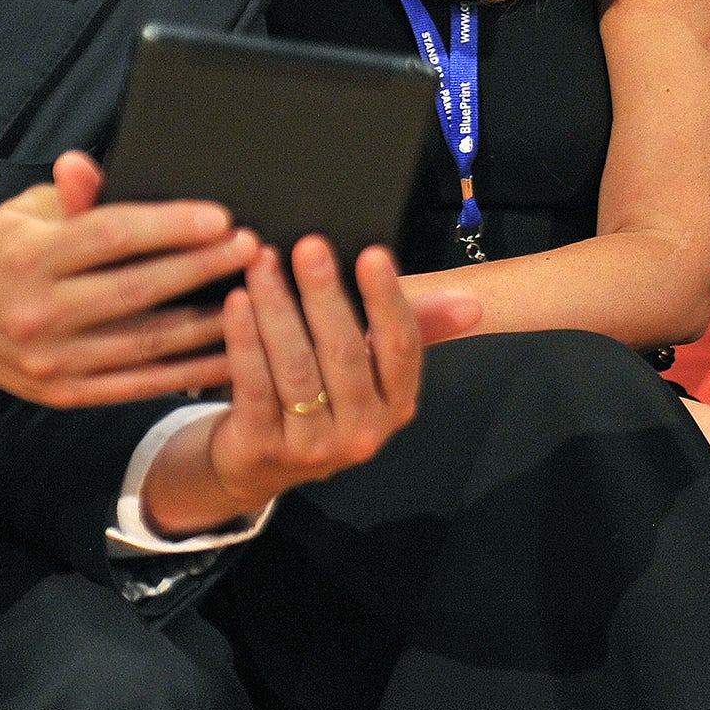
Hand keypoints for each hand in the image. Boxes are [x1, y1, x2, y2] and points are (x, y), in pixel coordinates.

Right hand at [0, 151, 259, 406]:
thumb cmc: (3, 252)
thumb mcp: (27, 212)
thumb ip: (69, 195)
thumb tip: (86, 165)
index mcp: (30, 257)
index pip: (109, 235)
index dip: (168, 225)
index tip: (221, 216)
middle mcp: (39, 312)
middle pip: (136, 290)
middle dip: (201, 268)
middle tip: (251, 248)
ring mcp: (53, 361)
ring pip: (146, 342)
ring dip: (209, 322)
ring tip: (256, 297)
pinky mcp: (66, 393)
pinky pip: (140, 384)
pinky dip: (189, 372)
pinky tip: (231, 354)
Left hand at [141, 237, 477, 535]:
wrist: (262, 463)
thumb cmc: (325, 398)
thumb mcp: (372, 367)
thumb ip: (415, 326)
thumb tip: (472, 303)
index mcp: (397, 403)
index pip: (401, 346)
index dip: (387, 299)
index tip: (373, 254)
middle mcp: (363, 430)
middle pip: (345, 353)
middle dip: (324, 294)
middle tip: (308, 246)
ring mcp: (313, 446)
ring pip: (296, 366)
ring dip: (277, 308)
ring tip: (263, 264)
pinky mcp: (264, 448)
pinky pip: (255, 384)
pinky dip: (245, 340)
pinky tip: (237, 302)